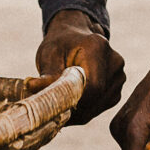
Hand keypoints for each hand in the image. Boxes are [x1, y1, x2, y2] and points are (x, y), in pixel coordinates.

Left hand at [32, 10, 124, 126]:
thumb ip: (45, 74)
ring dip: (76, 112)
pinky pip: (99, 107)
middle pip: (95, 99)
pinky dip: (83, 111)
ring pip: (97, 106)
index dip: (73, 101)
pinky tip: (70, 103)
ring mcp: (119, 76)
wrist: (75, 37)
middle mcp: (115, 62)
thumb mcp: (49, 55)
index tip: (52, 108)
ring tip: (58, 105)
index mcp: (98, 47)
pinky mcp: (116, 89)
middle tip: (49, 112)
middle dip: (72, 110)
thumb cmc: (60, 45)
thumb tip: (31, 87)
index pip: (92, 86)